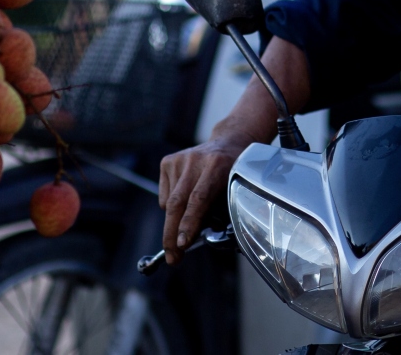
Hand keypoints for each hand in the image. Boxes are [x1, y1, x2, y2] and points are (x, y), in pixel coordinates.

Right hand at [158, 135, 249, 263]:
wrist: (228, 142)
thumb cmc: (234, 173)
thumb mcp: (236, 189)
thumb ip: (221, 212)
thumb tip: (199, 240)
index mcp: (218, 165)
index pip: (199, 199)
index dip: (190, 223)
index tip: (182, 244)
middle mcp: (196, 160)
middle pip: (178, 204)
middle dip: (173, 235)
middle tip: (173, 258)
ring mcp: (180, 159)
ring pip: (169, 204)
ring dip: (176, 222)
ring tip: (190, 221)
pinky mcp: (168, 161)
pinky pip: (164, 196)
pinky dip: (172, 206)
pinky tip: (186, 197)